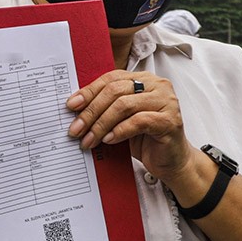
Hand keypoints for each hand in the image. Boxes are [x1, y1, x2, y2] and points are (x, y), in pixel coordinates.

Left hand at [65, 69, 194, 181]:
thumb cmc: (145, 139)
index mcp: (143, 79)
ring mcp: (166, 102)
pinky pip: (138, 121)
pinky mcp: (170, 121)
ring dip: (101, 124)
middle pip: (115, 91)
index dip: (89, 91)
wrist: (170, 162)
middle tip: (76, 129)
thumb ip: (105, 108)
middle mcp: (157, 85)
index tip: (71, 106)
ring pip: (124, 105)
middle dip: (91, 111)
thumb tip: (75, 108)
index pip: (111, 78)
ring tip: (89, 139)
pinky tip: (108, 140)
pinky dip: (119, 131)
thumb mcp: (121, 119)